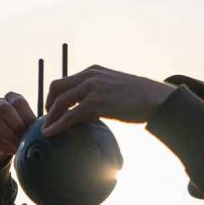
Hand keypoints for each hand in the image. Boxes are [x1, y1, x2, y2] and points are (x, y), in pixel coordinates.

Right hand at [0, 92, 36, 164]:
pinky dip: (0, 143)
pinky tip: (9, 150)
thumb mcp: (29, 128)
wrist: (2, 147)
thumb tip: (47, 129)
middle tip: (24, 138)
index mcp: (13, 98)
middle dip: (16, 125)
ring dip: (8, 135)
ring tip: (18, 146)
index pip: (18, 102)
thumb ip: (35, 126)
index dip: (26, 116)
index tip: (33, 130)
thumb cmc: (20, 134)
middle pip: (5, 109)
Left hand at [42, 65, 175, 136]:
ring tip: (47, 129)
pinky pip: (70, 115)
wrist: (156, 99)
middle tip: (49, 119)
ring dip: (50, 117)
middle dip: (48, 104)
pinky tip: (51, 133)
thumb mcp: (114, 89)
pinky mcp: (96, 103)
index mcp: (93, 71)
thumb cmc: (139, 98)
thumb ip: (99, 94)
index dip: (54, 96)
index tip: (53, 110)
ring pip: (60, 101)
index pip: (65, 81)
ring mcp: (92, 88)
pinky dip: (58, 125)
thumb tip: (87, 112)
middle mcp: (90, 76)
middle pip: (56, 87)